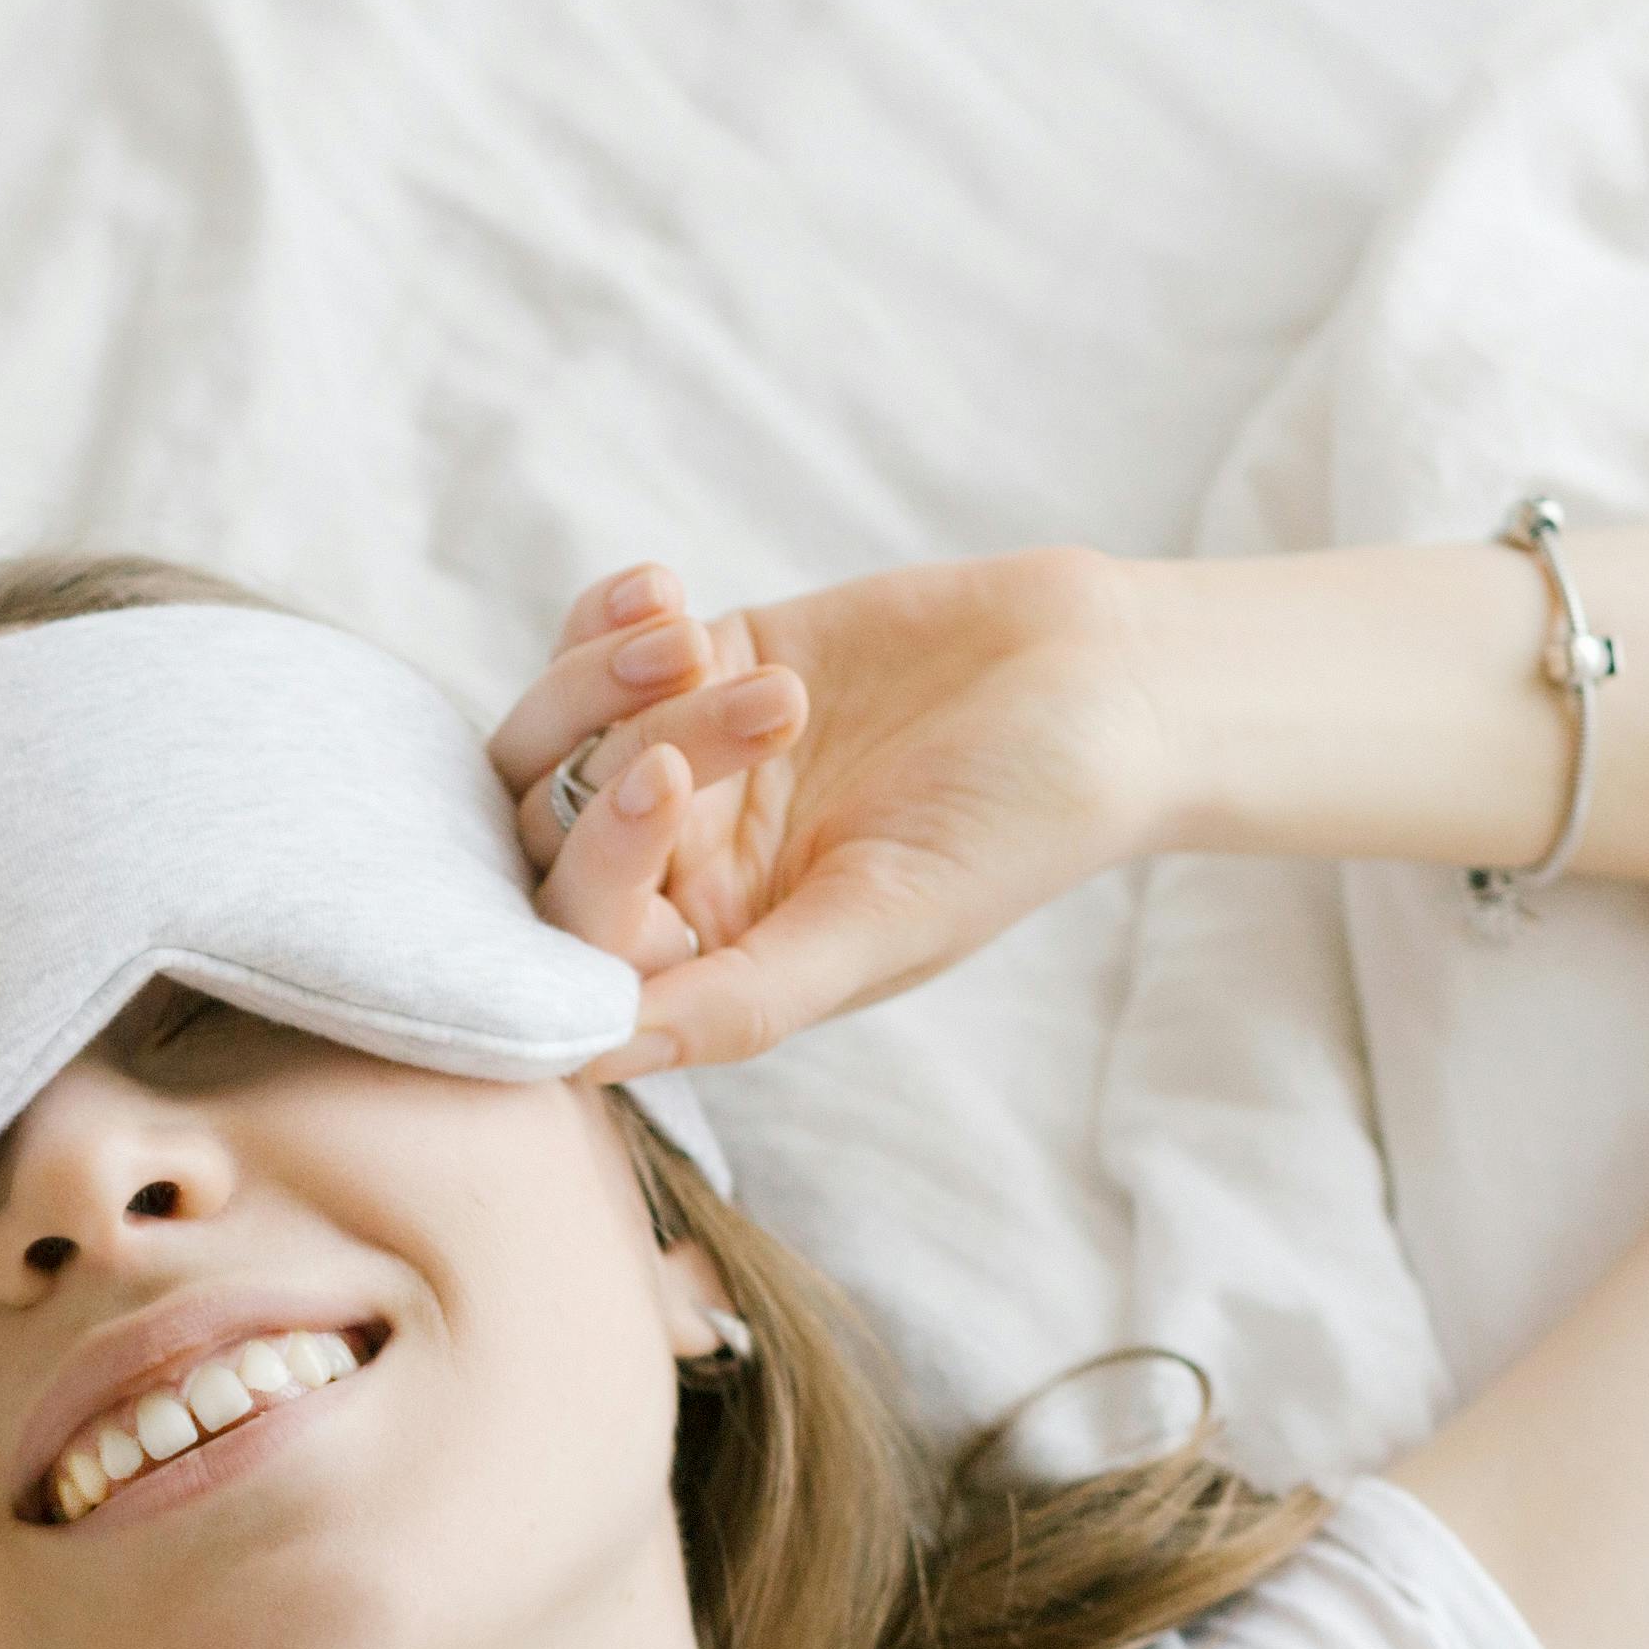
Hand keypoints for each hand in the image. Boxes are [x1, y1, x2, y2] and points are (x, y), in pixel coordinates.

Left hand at [493, 549, 1172, 1072]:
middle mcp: (680, 874)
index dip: (596, 867)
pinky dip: (604, 618)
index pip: (587, 943)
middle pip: (549, 834)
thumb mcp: (887, 924)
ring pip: (558, 734)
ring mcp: (682, 766)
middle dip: (617, 756)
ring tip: (701, 636)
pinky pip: (595, 647)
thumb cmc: (1015, 826)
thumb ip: (743, 1001)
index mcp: (714, 960)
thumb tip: (592, 1058)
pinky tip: (668, 590)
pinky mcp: (699, 665)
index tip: (666, 781)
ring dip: (608, 680)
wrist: (1098, 684)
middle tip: (723, 693)